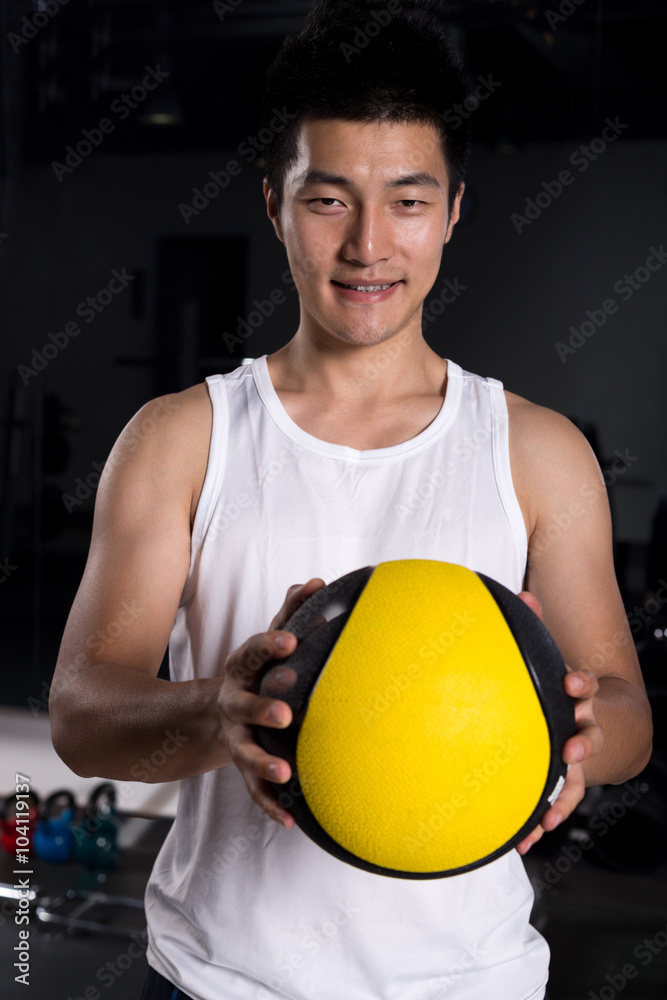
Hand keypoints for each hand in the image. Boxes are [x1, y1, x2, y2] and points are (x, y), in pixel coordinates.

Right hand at [217, 578, 325, 828]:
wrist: (214, 713)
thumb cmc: (258, 671)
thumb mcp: (270, 641)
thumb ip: (292, 613)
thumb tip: (316, 582)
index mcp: (242, 668)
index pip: (254, 653)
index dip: (271, 648)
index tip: (292, 642)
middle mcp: (233, 703)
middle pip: (244, 706)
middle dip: (263, 709)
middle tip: (286, 714)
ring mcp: (235, 738)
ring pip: (245, 753)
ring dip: (263, 764)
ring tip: (285, 773)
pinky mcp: (242, 767)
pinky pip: (254, 791)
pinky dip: (270, 806)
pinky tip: (291, 822)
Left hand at [514, 591, 603, 854]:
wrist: (609, 723)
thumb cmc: (566, 685)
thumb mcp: (553, 655)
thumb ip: (537, 624)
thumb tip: (522, 593)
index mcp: (581, 696)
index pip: (586, 687)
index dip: (580, 684)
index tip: (571, 682)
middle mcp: (585, 728)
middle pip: (588, 736)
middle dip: (581, 743)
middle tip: (572, 749)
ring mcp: (578, 758)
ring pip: (575, 779)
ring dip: (562, 793)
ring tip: (547, 813)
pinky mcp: (566, 780)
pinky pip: (558, 804)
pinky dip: (544, 820)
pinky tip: (527, 839)